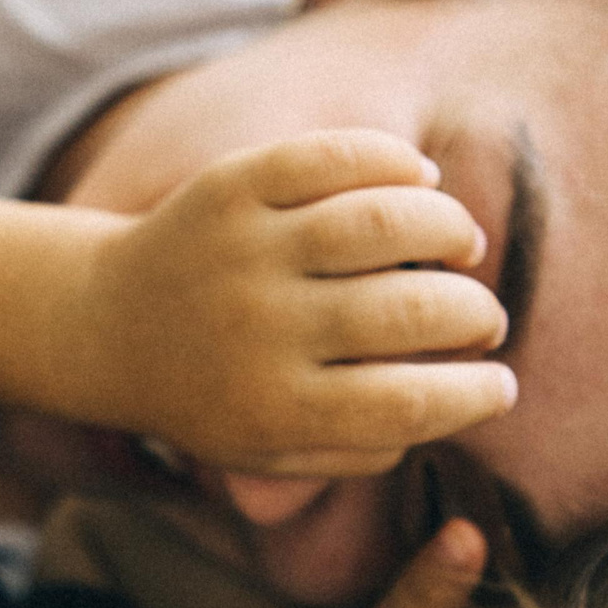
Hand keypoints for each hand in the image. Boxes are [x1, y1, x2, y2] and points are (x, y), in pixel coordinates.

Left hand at [83, 130, 515, 478]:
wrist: (105, 327)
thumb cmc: (212, 397)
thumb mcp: (270, 451)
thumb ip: (355, 449)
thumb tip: (445, 414)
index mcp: (274, 406)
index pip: (407, 403)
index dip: (474, 395)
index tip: (502, 386)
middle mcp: (262, 327)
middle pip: (408, 311)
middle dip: (473, 314)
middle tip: (485, 320)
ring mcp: (246, 249)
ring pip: (382, 222)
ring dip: (447, 228)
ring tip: (462, 245)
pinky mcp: (232, 185)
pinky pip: (333, 156)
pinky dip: (394, 161)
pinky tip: (420, 180)